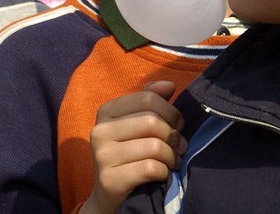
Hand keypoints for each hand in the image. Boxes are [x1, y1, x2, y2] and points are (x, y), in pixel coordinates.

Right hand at [81, 81, 187, 213]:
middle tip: (180, 146)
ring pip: (153, 146)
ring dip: (171, 155)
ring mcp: (102, 156)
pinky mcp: (109, 180)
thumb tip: (169, 85)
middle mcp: (99, 130)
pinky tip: (162, 173)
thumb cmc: (129, 153)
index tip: (178, 124)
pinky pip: (149, 168)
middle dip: (173, 135)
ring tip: (173, 160)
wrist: (109, 194)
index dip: (170, 111)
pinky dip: (163, 171)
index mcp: (106, 111)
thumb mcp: (136, 123)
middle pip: (151, 121)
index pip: (147, 98)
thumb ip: (151, 101)